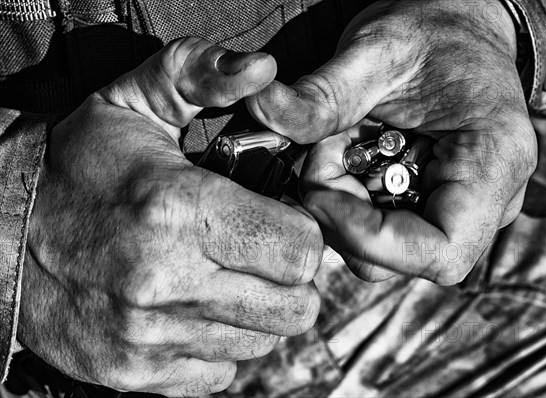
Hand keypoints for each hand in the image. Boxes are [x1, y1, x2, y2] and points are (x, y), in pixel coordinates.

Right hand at [20, 38, 322, 395]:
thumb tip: (264, 69)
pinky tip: (192, 308)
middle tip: (261, 250)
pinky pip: (220, 372)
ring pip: (263, 342)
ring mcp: (148, 336)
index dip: (304, 233)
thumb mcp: (136, 99)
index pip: (301, 251)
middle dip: (292, 277)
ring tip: (222, 274)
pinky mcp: (133, 373)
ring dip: (257, 310)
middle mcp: (165, 281)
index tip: (282, 219)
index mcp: (178, 208)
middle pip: (296, 307)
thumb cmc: (78, 164)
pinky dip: (219, 342)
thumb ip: (203, 73)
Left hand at [246, 0, 536, 283]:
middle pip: (403, 259)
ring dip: (341, 211)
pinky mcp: (435, 206)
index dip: (367, 237)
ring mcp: (462, 209)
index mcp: (495, 164)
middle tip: (321, 156)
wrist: (461, 28)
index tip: (317, 191)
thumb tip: (261, 108)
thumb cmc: (433, 32)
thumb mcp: (377, 51)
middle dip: (343, 220)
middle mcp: (490, 201)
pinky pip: (383, 230)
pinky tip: (348, 159)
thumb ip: (321, 93)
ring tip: (336, 149)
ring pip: (386, 252)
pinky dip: (350, 204)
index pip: (439, 252)